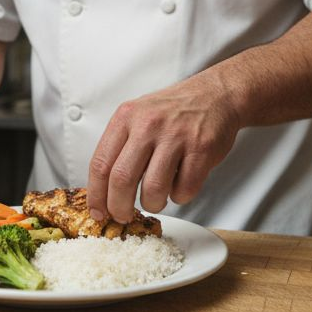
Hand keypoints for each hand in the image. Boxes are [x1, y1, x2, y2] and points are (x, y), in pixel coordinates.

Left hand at [86, 76, 240, 222]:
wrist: (215, 95)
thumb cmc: (174, 111)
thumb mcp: (138, 116)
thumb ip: (120, 147)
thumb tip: (103, 192)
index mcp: (126, 117)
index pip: (101, 164)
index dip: (96, 195)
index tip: (98, 211)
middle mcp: (148, 125)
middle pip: (122, 179)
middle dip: (119, 207)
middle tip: (123, 216)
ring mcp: (176, 136)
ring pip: (153, 189)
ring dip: (153, 204)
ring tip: (156, 199)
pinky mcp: (201, 149)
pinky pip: (184, 189)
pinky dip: (179, 196)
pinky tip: (180, 184)